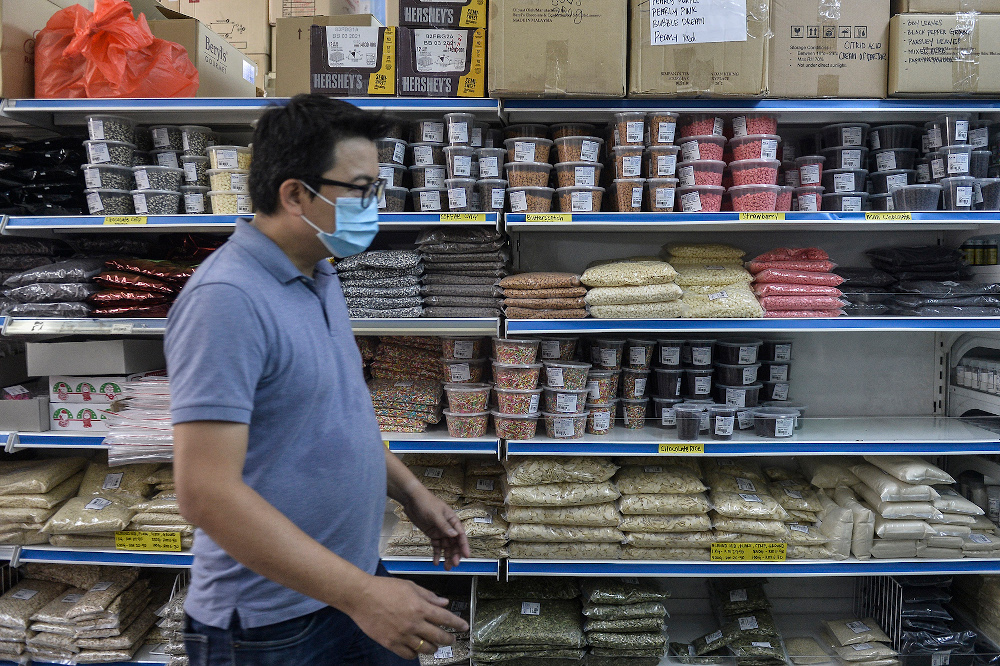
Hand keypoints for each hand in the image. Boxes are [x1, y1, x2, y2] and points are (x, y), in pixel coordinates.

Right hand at [349, 575, 468, 658]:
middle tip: (452, 639)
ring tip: (435, 645)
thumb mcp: (410, 586)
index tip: (464, 627)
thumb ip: (428, 596)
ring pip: (426, 648)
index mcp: (420, 607)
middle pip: (439, 637)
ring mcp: (402, 635)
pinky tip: (416, 648)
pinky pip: (409, 654)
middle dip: (449, 639)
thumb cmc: (384, 588)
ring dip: (434, 648)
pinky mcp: (391, 643)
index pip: (445, 618)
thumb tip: (444, 602)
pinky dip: (415, 653)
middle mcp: (413, 623)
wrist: (361, 596)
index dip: (457, 624)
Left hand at [402, 487, 470, 569]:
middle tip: (454, 564)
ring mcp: (440, 531)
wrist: (412, 499)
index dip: (464, 545)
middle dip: (455, 554)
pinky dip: (437, 554)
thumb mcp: (435, 514)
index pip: (460, 535)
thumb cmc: (426, 502)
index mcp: (452, 520)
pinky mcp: (432, 534)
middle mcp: (448, 527)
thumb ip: (444, 526)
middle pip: (454, 543)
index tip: (466, 555)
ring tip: (447, 567)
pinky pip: (436, 546)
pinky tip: (436, 562)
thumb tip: (454, 535)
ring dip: (447, 556)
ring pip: (446, 546)